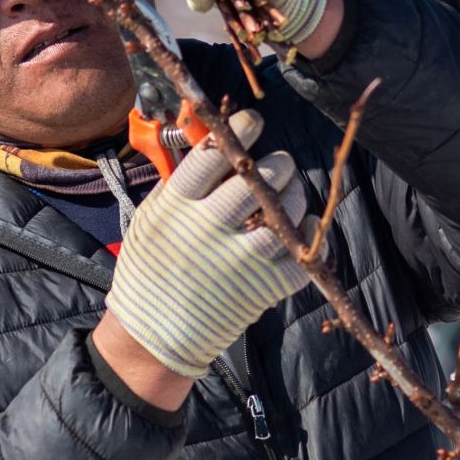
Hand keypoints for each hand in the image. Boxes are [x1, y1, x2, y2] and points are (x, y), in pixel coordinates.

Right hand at [104, 110, 312, 377]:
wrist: (151, 337)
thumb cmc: (150, 269)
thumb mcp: (149, 219)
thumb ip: (179, 185)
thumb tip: (212, 142)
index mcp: (176, 206)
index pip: (214, 153)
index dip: (240, 129)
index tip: (252, 123)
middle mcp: (207, 229)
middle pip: (257, 177)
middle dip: (277, 163)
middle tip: (279, 164)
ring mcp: (237, 261)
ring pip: (285, 211)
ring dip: (296, 195)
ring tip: (290, 193)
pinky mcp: (261, 289)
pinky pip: (301, 254)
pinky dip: (310, 235)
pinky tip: (305, 226)